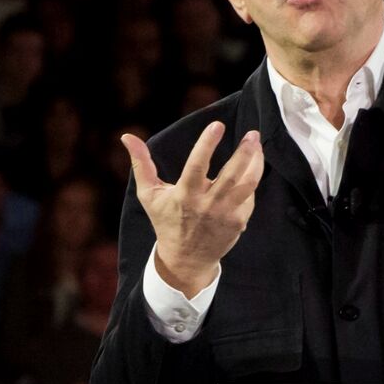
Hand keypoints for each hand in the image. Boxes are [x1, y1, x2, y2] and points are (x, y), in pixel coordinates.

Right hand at [120, 122, 263, 296]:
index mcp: (185, 195)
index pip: (197, 165)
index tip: (217, 125)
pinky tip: (251, 169)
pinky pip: (250, 196)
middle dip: (245, 152)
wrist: (186, 259)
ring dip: (256, 163)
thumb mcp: (149, 194)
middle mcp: (207, 204)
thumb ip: (141, 164)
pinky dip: (251, 181)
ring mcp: (225, 214)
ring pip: (248, 184)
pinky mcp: (238, 222)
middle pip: (231, 174)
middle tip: (253, 134)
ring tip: (257, 146)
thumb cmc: (165, 221)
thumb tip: (126, 136)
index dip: (207, 143)